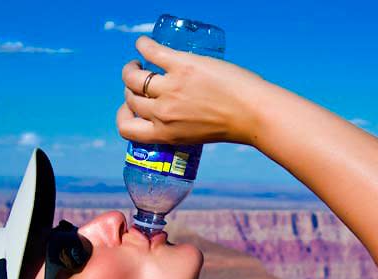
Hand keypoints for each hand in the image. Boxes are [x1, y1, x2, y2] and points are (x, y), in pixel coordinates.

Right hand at [117, 36, 267, 146]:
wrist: (253, 112)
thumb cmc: (231, 125)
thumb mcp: (195, 135)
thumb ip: (177, 126)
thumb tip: (168, 112)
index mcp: (165, 134)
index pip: (126, 128)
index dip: (124, 114)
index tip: (132, 106)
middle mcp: (163, 113)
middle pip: (131, 97)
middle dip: (132, 88)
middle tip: (142, 79)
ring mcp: (170, 89)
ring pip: (133, 76)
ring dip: (132, 67)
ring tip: (141, 63)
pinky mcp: (181, 66)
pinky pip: (151, 51)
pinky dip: (144, 45)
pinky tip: (144, 44)